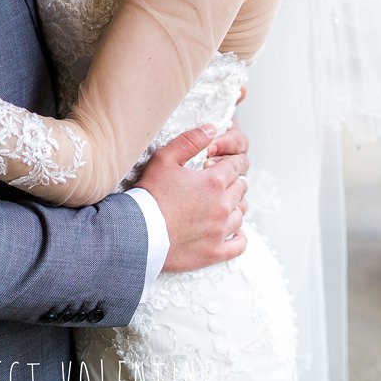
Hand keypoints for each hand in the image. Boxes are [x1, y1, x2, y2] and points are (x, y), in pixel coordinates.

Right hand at [134, 123, 249, 272]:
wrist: (138, 233)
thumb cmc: (150, 194)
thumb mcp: (165, 159)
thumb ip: (190, 141)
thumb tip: (211, 128)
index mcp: (214, 182)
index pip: (237, 165)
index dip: (233, 161)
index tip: (228, 162)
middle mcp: (223, 206)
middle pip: (241, 188)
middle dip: (235, 181)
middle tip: (224, 181)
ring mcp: (221, 231)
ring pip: (241, 214)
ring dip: (236, 206)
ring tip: (225, 204)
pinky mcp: (215, 252)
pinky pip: (239, 244)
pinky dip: (239, 237)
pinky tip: (233, 232)